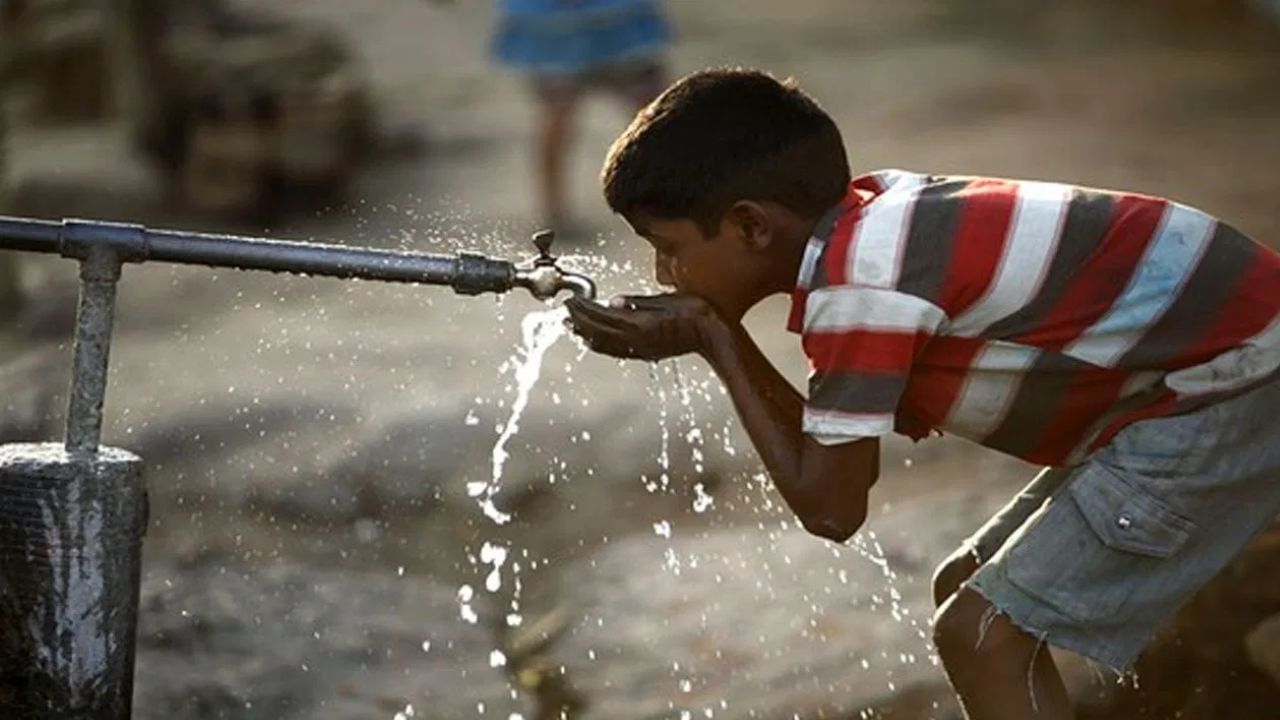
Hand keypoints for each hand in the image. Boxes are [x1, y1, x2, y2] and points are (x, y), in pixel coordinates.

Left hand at [565, 294, 722, 360]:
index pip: (603, 316)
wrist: (714, 336)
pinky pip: (616, 350)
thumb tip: (612, 301)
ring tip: (572, 326)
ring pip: (605, 344)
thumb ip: (639, 302)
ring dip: (586, 334)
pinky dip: (601, 345)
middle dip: (580, 321)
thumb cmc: (697, 314)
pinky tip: (594, 341)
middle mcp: (637, 339)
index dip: (584, 309)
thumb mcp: (667, 299)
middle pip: (599, 332)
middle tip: (565, 310)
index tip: (571, 301)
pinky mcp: (646, 352)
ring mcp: (641, 348)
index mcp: (641, 324)